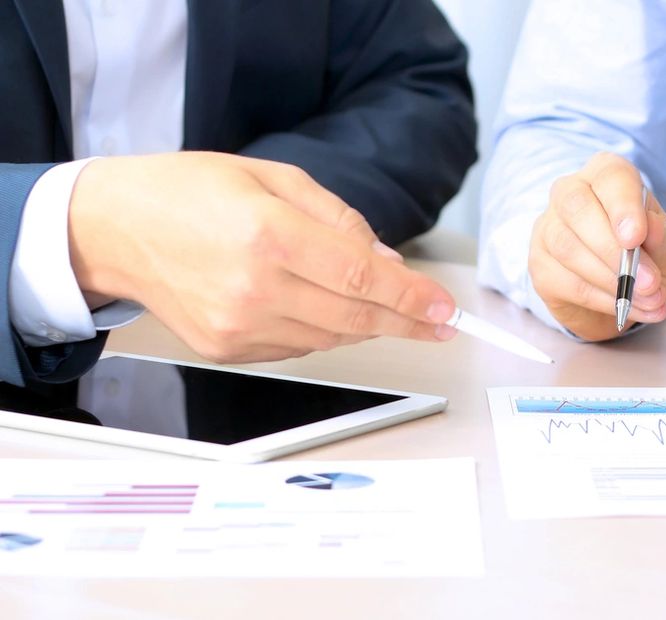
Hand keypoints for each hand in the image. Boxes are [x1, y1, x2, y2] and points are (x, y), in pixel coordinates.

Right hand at [66, 152, 458, 362]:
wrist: (115, 228)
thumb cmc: (190, 192)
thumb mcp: (273, 177)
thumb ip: (340, 220)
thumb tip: (390, 264)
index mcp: (268, 233)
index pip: (362, 278)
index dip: (413, 298)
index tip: (447, 310)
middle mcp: (253, 286)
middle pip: (355, 318)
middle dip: (408, 323)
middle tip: (443, 324)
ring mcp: (237, 324)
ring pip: (332, 338)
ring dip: (368, 325)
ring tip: (387, 308)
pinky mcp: (226, 348)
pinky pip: (298, 347)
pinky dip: (325, 331)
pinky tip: (326, 308)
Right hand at [529, 152, 665, 339]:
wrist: (631, 292)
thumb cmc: (653, 256)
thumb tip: (651, 229)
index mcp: (608, 174)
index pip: (610, 177)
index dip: (622, 206)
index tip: (636, 237)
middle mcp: (571, 192)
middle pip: (577, 207)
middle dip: (613, 249)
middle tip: (649, 281)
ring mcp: (549, 228)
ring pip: (568, 248)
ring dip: (613, 281)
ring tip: (649, 300)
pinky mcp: (542, 265)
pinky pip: (566, 282)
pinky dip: (602, 300)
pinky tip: (627, 308)